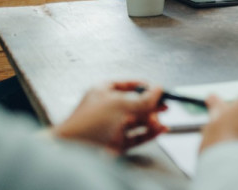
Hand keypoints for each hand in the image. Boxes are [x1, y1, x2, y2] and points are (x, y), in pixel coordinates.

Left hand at [52, 82, 166, 152]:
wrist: (71, 151)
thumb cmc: (86, 123)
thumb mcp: (118, 104)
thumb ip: (141, 99)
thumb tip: (158, 89)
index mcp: (103, 92)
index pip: (127, 85)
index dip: (144, 87)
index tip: (158, 89)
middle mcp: (108, 108)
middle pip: (136, 104)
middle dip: (151, 105)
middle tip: (165, 106)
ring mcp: (112, 126)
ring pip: (138, 121)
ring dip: (152, 120)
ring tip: (160, 122)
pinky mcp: (116, 142)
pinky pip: (138, 136)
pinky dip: (150, 133)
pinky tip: (160, 130)